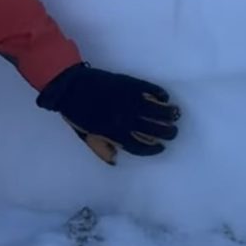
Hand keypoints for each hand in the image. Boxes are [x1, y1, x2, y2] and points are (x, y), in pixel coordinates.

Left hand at [36, 63, 180, 164]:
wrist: (70, 87)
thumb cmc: (76, 113)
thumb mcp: (87, 136)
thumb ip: (101, 149)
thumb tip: (116, 161)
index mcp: (115, 134)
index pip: (140, 146)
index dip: (153, 149)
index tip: (161, 147)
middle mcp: (126, 120)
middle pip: (155, 130)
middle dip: (168, 132)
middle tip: (173, 131)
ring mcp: (129, 101)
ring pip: (157, 110)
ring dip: (170, 113)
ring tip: (176, 114)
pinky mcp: (130, 85)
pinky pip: (151, 90)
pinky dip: (160, 94)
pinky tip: (164, 97)